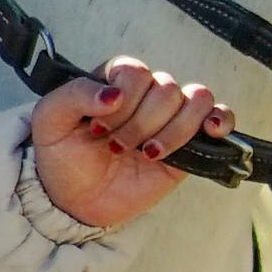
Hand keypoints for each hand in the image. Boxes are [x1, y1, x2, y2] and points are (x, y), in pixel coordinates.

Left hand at [28, 59, 228, 234]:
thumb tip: (113, 94)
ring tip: (147, 153)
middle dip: (139, 124)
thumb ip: (76, 95)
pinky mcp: (189, 144)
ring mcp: (170, 117)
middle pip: (165, 88)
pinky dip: (221, 119)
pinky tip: (209, 131)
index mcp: (114, 79)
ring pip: (194, 100)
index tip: (99, 128)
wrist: (74, 199)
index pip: (135, 71)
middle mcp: (145, 93)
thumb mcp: (50, 120)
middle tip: (116, 148)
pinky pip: (219, 116)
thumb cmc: (62, 155)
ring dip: (171, 130)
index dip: (122, 100)